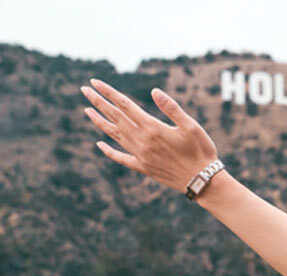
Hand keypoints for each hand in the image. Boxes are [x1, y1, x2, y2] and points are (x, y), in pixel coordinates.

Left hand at [79, 78, 219, 192]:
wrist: (202, 181)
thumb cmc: (201, 151)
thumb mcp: (191, 126)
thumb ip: (171, 108)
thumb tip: (154, 91)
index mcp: (152, 128)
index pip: (124, 105)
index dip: (109, 93)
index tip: (95, 82)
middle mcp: (142, 141)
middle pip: (115, 117)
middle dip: (98, 102)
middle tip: (84, 90)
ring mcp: (140, 155)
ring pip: (114, 135)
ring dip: (99, 122)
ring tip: (87, 110)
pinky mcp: (143, 167)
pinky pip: (121, 158)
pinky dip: (109, 151)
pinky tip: (99, 145)